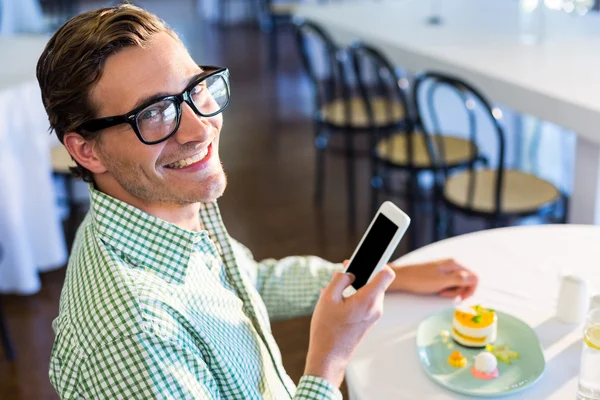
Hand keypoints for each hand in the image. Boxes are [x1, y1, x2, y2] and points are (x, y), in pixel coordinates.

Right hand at [304, 265, 395, 386]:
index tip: (366, 261)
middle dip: (360, 276)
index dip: (378, 264)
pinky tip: (337, 303)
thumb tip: (348, 271)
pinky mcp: (368, 321)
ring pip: (369, 292)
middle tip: (342, 275)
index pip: (387, 274)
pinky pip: (365, 303)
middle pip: (375, 282)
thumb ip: (339, 279)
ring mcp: (374, 316)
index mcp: (368, 299)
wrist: (329, 356)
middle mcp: (376, 307)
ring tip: (334, 293)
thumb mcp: (328, 298)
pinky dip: (354, 298)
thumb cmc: (327, 329)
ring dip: (354, 288)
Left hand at [389, 258, 477, 299]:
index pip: (475, 277)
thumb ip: (459, 279)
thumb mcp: (441, 281)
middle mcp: (452, 265)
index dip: (471, 290)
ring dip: (453, 291)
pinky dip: (447, 289)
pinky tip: (439, 291)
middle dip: (460, 291)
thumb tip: (475, 278)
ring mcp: (446, 269)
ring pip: (459, 283)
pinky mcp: (441, 274)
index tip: (461, 298)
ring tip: (440, 292)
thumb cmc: (420, 279)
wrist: (403, 278)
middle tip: (446, 294)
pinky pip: (451, 283)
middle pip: (468, 281)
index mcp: (454, 264)